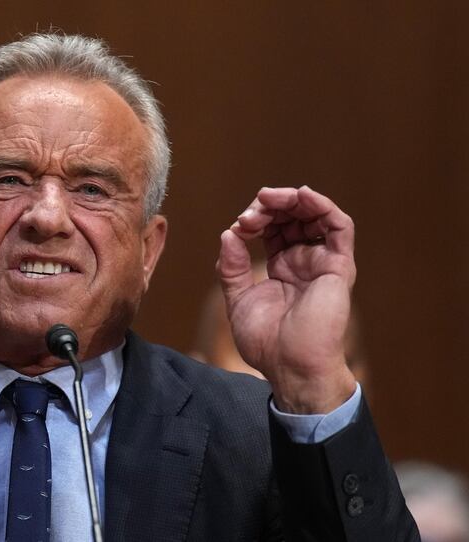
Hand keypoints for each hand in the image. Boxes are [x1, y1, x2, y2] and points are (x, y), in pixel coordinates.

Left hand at [216, 186, 356, 413]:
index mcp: (282, 268)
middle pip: (293, 217)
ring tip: (269, 198)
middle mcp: (304, 261)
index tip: (238, 226)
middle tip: (251, 211)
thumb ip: (231, 267)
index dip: (256, 219)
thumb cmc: (266, 342)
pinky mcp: (339, 266)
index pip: (273, 229)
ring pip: (316, 215)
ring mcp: (322, 262)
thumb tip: (228, 233)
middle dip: (271, 206)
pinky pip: (340, 227)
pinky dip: (323, 206)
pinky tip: (302, 195)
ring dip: (293, 200)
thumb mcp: (238, 299)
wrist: (290, 367)